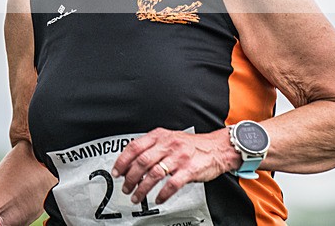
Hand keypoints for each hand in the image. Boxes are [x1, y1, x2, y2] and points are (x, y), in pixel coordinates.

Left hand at [111, 128, 237, 205]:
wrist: (217, 148)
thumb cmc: (192, 145)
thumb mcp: (169, 138)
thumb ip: (152, 146)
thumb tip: (131, 161)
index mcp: (160, 136)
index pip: (135, 147)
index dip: (123, 161)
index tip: (117, 172)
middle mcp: (168, 145)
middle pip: (142, 162)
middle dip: (130, 178)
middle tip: (126, 188)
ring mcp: (179, 157)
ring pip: (154, 174)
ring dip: (142, 189)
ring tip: (137, 197)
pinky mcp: (189, 170)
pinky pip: (172, 184)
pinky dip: (162, 194)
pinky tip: (158, 199)